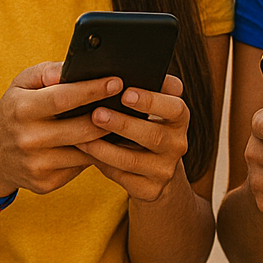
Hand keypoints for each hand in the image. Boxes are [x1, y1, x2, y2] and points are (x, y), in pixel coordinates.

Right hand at [0, 61, 115, 196]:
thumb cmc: (12, 112)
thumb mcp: (20, 85)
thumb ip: (47, 72)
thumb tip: (74, 68)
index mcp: (21, 110)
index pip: (64, 98)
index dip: (93, 90)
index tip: (116, 82)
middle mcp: (28, 139)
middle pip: (82, 128)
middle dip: (109, 116)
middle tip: (125, 104)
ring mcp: (37, 165)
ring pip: (86, 151)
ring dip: (104, 137)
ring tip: (117, 122)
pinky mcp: (45, 183)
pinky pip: (80, 167)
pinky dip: (92, 154)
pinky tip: (98, 143)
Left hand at [82, 74, 189, 202]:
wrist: (153, 170)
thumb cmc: (141, 126)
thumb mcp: (148, 107)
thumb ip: (138, 87)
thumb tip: (108, 72)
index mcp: (179, 117)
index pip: (175, 106)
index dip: (152, 100)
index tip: (125, 92)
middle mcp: (178, 143)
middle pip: (154, 135)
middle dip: (123, 124)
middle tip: (97, 113)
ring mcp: (166, 169)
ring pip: (134, 160)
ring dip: (106, 148)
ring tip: (83, 136)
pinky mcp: (151, 190)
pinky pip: (123, 178)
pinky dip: (103, 165)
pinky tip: (87, 153)